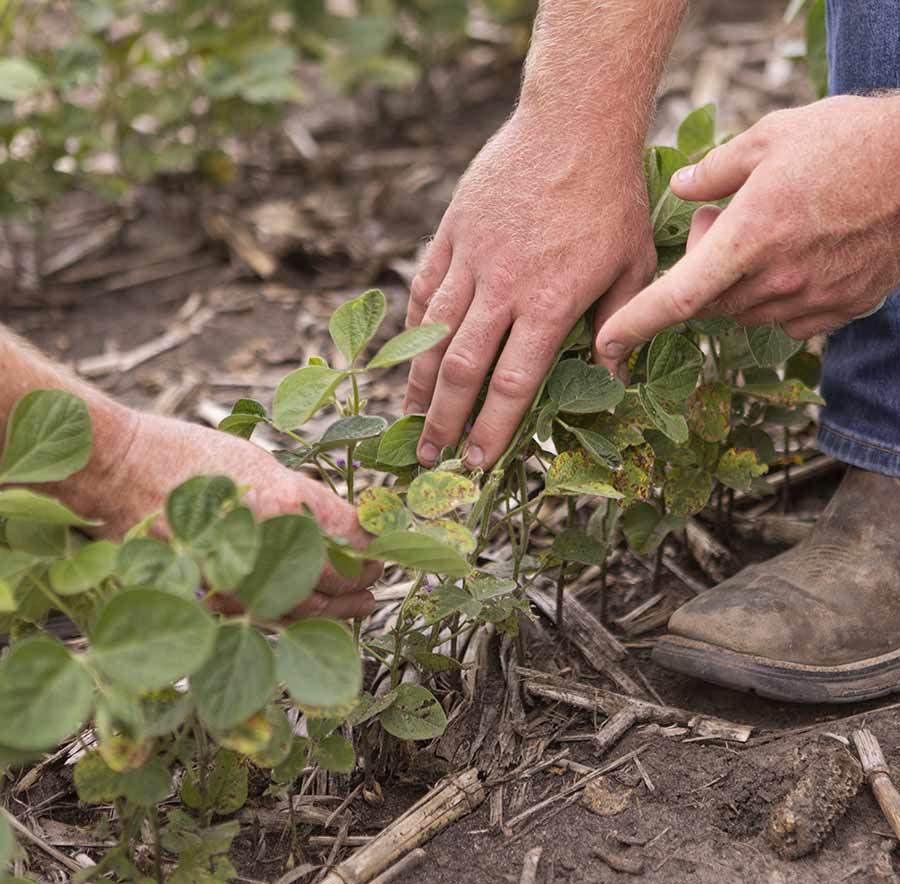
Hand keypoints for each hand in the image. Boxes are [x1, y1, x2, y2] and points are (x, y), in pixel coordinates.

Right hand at [66, 410, 379, 618]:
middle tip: (378, 580)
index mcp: (287, 499)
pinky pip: (263, 615)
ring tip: (360, 607)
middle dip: (364, 581)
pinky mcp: (214, 592)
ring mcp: (241, 573)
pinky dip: (293, 618)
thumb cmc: (187, 453)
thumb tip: (342, 525)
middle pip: (337, 577)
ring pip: (305, 606)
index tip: (385, 548)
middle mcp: (270, 540)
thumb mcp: (258, 461)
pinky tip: (309, 616)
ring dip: (338, 610)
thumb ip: (302, 497)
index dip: (377, 547)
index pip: (354, 536)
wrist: (121, 470)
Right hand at [404, 108, 656, 469]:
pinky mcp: (453, 231)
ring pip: (433, 332)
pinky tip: (409, 352)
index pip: (512, 383)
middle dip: (443, 419)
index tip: (476, 462)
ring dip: (419, 381)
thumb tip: (614, 377)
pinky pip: (425, 287)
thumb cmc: (612, 196)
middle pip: (463, 367)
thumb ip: (619, 324)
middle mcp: (504, 286)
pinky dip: (415, 325)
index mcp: (551, 302)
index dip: (492, 429)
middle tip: (429, 456)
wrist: (575, 122)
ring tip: (408, 417)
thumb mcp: (633, 263)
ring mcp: (473, 257)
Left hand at [594, 95, 899, 370]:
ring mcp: (809, 301)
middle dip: (697, 271)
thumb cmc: (845, 144)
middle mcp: (775, 281)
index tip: (605, 345)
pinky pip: (784, 318)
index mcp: (749, 239)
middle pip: (705, 301)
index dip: (634, 324)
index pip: (676, 297)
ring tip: (766, 233)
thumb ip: (713, 170)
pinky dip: (773, 296)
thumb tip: (679, 187)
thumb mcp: (768, 137)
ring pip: (742, 311)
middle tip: (720, 222)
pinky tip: (795, 257)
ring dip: (735, 283)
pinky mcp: (837, 310)